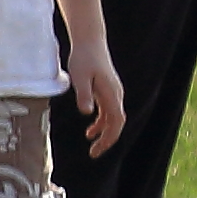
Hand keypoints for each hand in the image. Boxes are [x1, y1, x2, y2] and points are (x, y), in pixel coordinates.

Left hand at [75, 41, 129, 155]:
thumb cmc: (83, 58)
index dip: (109, 137)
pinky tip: (90, 132)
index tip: (97, 149)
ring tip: (93, 147)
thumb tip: (87, 112)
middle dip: (108, 140)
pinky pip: (107, 112)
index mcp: (111, 94)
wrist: (90, 43)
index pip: (116, 121)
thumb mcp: (79, 76)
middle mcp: (115, 95)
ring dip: (104, 133)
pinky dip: (101, 123)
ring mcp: (112, 93)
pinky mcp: (106, 91)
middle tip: (94, 154)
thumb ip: (84, 94)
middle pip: (116, 123)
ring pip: (113, 119)